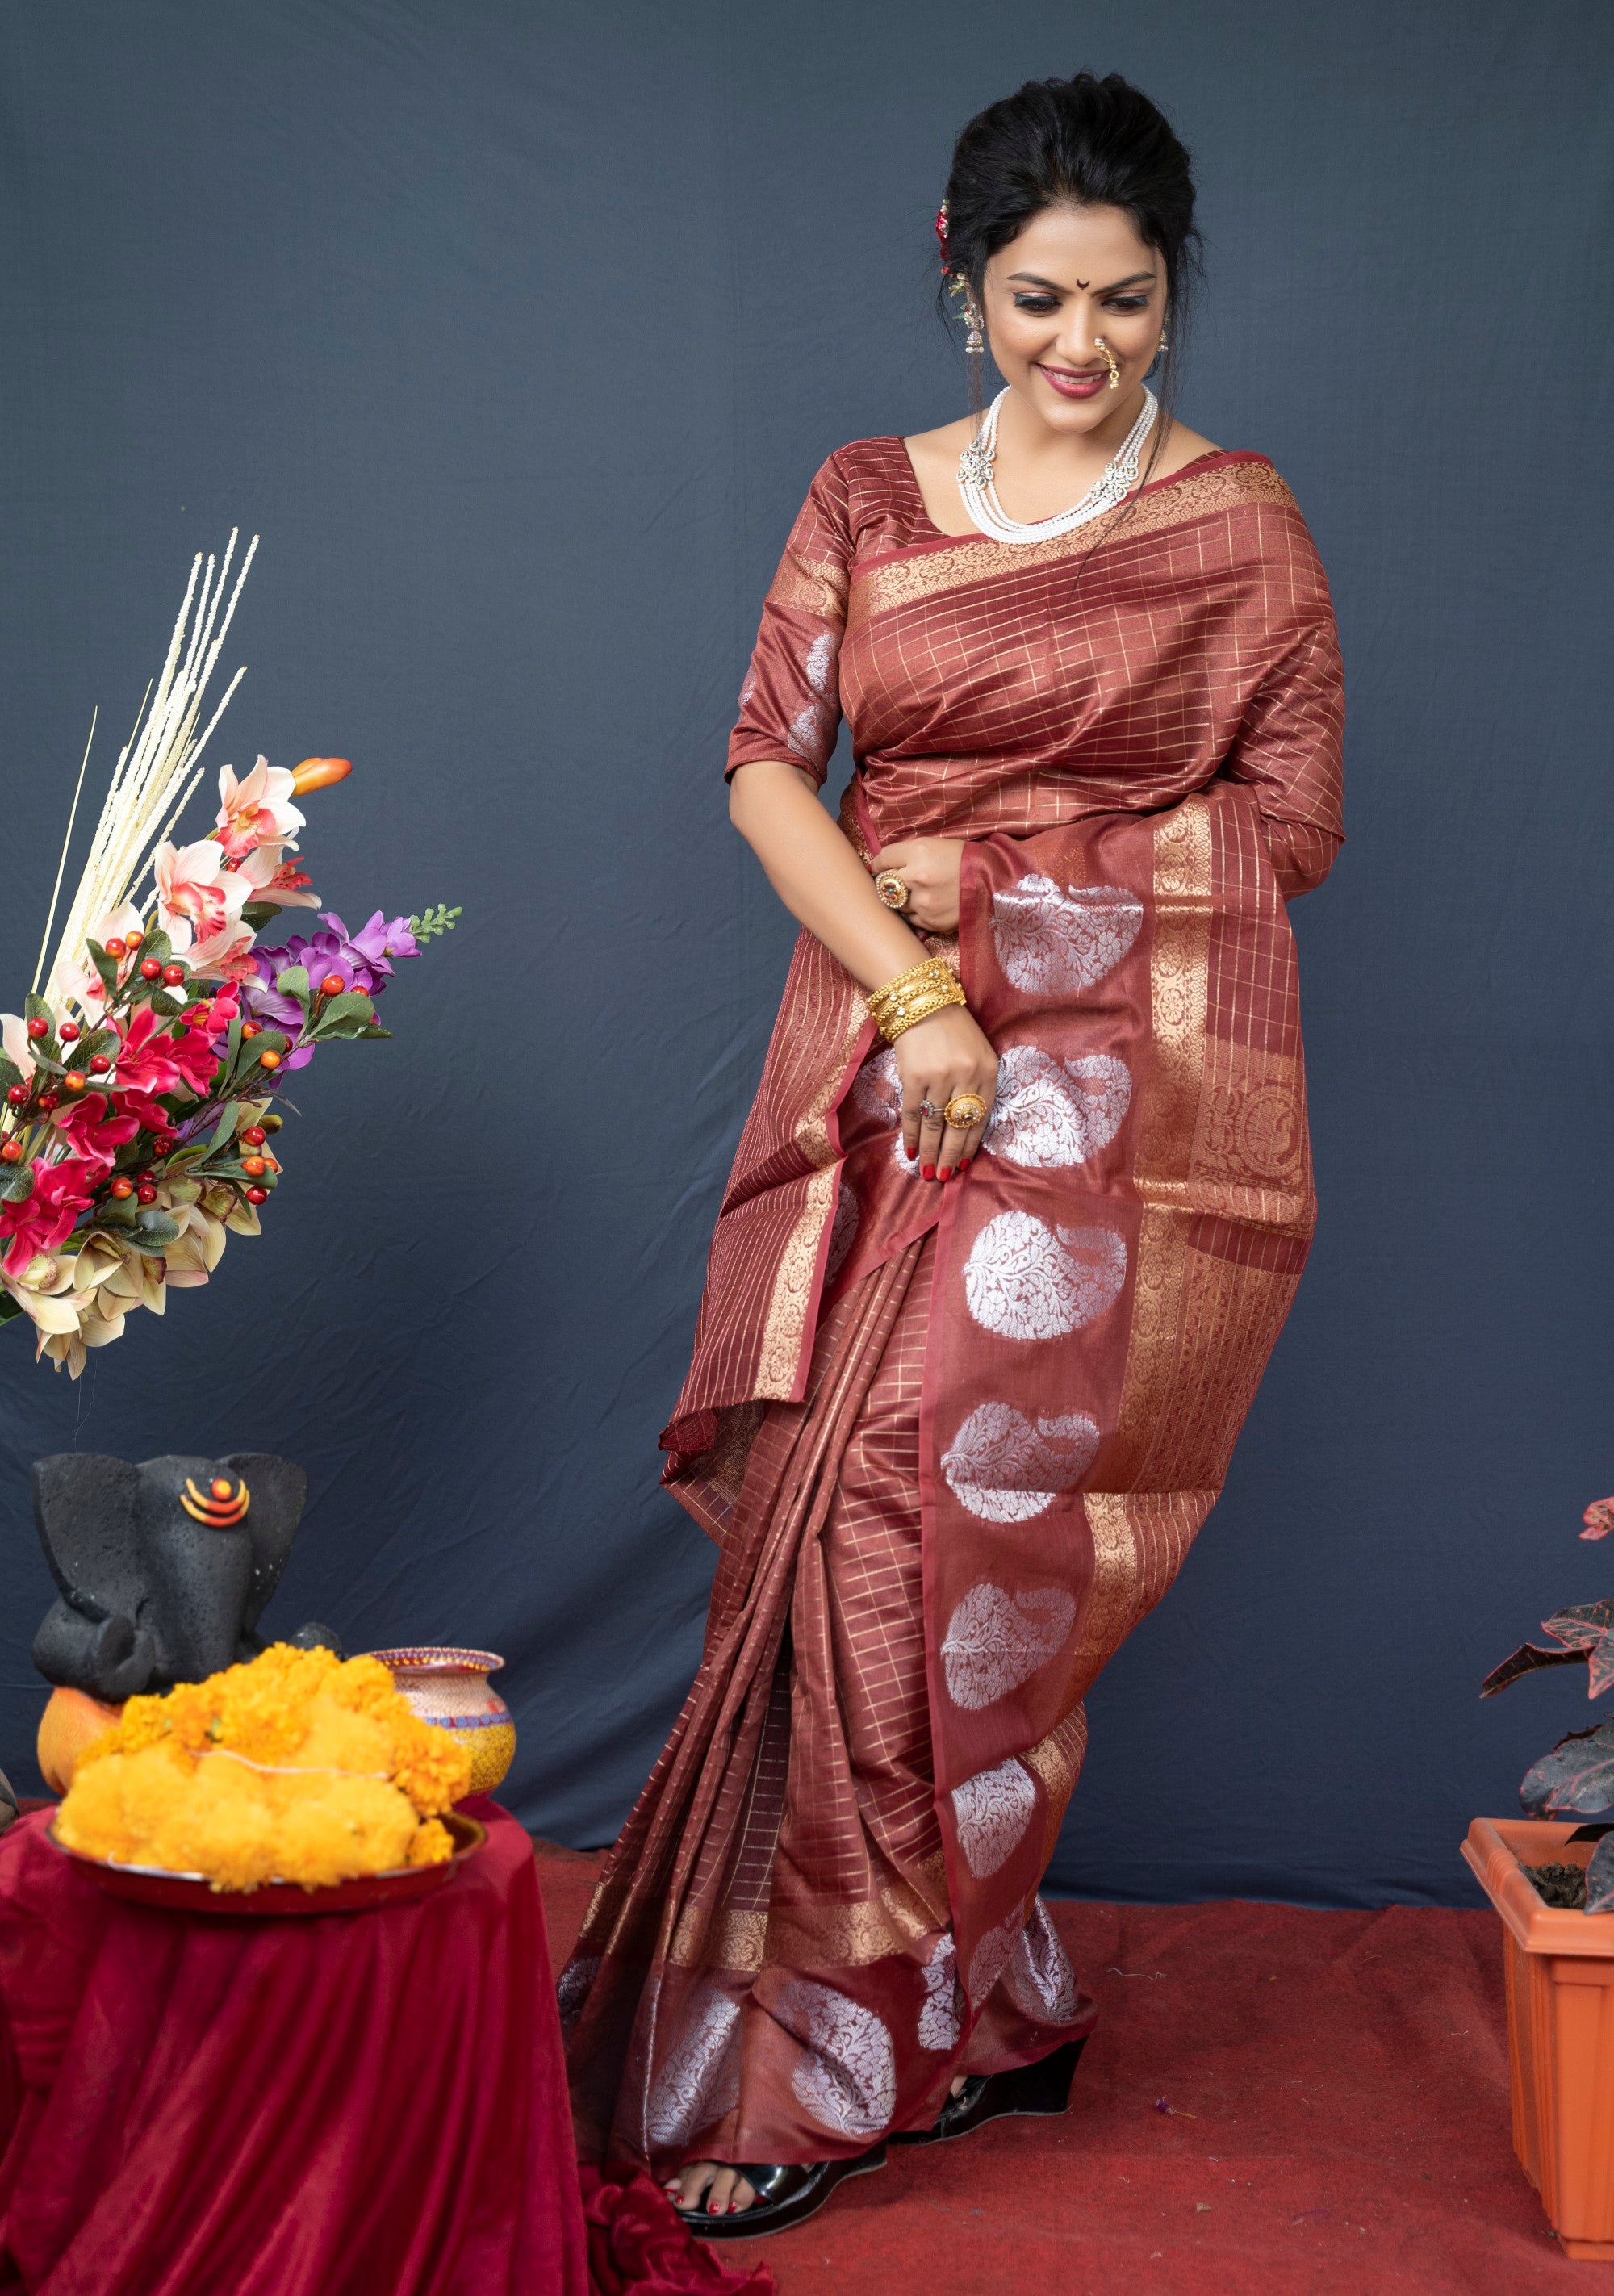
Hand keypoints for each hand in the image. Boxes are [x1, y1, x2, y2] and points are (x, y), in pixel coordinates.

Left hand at [872, 838, 965, 933]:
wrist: (995, 883)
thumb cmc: (964, 860)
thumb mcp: (936, 845)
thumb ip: (908, 854)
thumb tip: (880, 865)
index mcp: (919, 852)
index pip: (883, 858)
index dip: (879, 864)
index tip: (880, 868)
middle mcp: (917, 877)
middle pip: (884, 883)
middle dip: (887, 882)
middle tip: (894, 882)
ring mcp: (923, 902)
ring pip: (895, 904)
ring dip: (901, 900)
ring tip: (917, 893)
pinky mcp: (930, 921)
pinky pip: (911, 918)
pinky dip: (915, 913)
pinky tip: (929, 905)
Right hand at [896, 1004, 998, 1179]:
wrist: (923, 1001)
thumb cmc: (953, 1030)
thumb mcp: (979, 1052)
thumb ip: (978, 1085)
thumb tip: (965, 1128)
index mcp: (988, 1071)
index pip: (982, 1118)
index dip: (971, 1146)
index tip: (964, 1166)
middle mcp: (967, 1075)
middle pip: (958, 1126)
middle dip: (950, 1156)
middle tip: (943, 1177)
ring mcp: (939, 1076)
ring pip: (934, 1124)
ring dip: (930, 1151)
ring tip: (926, 1171)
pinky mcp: (913, 1075)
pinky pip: (912, 1113)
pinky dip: (910, 1134)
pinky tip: (910, 1150)